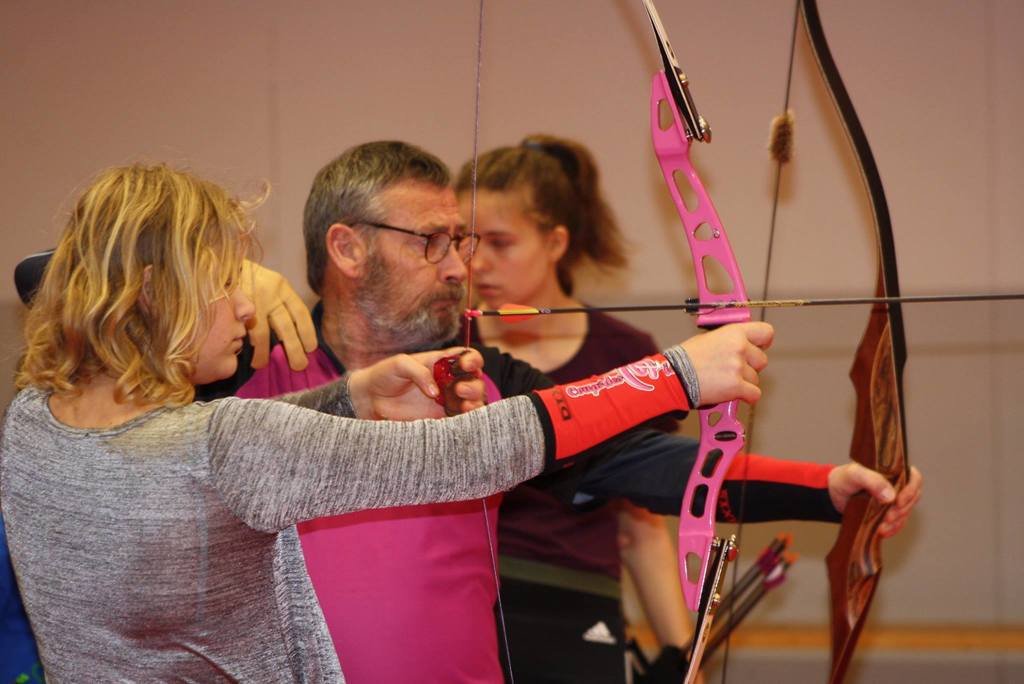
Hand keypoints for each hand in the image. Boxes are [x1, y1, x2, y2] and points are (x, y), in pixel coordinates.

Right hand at [240, 261, 317, 370]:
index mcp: (282, 287)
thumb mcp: (267, 285)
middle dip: (293, 348)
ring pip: (261, 332)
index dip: (307, 332)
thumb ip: (278, 305)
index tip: (311, 348)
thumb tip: (287, 336)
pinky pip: (242, 329)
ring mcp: (250, 299)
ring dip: (264, 352)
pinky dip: (246, 343)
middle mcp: (270, 292)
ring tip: (262, 365)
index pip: (301, 312)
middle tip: (299, 366)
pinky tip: (248, 353)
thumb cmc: (246, 277)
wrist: (218, 261)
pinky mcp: (233, 305)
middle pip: (286, 326)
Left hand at [348, 347, 485, 420]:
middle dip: (474, 385)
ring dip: (475, 402)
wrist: (370, 398)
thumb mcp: (399, 363)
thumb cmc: (384, 375)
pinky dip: (467, 419)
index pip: (467, 358)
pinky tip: (463, 416)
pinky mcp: (440, 419)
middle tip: (460, 389)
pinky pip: (461, 420)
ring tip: (465, 405)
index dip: (472, 360)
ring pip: (473, 401)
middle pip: (475, 381)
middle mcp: (448, 382)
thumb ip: (419, 371)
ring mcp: (446, 401)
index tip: (465, 366)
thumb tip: (436, 392)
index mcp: (442, 364)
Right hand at [680, 322, 772, 404]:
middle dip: (750, 367)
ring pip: (756, 379)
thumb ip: (730, 340)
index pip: (765, 332)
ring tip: (724, 381)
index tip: (760, 347)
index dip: (763, 342)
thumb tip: (743, 344)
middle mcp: (739, 348)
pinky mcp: (736, 386)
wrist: (674, 377)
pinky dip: (746, 397)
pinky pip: (754, 394)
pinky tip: (734, 394)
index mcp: (733, 333)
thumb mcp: (709, 338)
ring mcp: (738, 367)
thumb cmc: (686, 359)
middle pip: (762, 360)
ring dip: (744, 383)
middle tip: (734, 370)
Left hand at [828, 463, 922, 536]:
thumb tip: (891, 496)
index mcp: (892, 471)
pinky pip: (897, 523)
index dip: (912, 490)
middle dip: (902, 510)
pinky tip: (882, 532)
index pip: (914, 478)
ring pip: (905, 512)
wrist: (831, 495)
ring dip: (897, 522)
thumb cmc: (843, 479)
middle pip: (912, 498)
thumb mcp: (854, 474)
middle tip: (888, 517)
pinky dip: (892, 529)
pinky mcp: (887, 513)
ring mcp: (893, 500)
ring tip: (882, 528)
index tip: (899, 501)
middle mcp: (896, 485)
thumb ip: (872, 481)